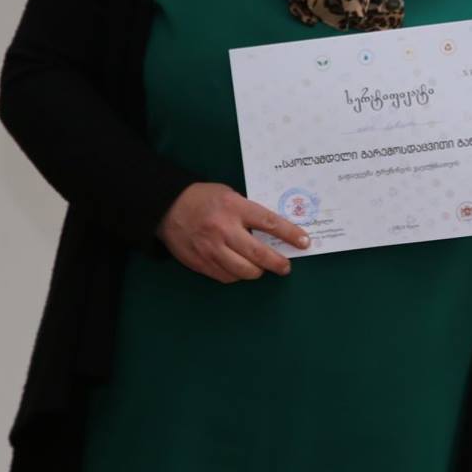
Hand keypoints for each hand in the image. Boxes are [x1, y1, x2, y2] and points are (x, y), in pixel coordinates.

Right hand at [158, 182, 308, 281]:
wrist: (167, 207)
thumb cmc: (204, 198)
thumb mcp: (229, 195)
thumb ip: (248, 211)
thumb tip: (274, 230)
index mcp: (234, 208)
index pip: (269, 223)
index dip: (290, 234)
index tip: (304, 242)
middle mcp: (223, 229)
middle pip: (258, 254)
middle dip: (277, 263)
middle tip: (286, 267)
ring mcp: (210, 248)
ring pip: (243, 271)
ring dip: (257, 272)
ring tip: (262, 268)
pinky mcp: (200, 262)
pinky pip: (226, 277)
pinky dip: (237, 275)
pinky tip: (239, 268)